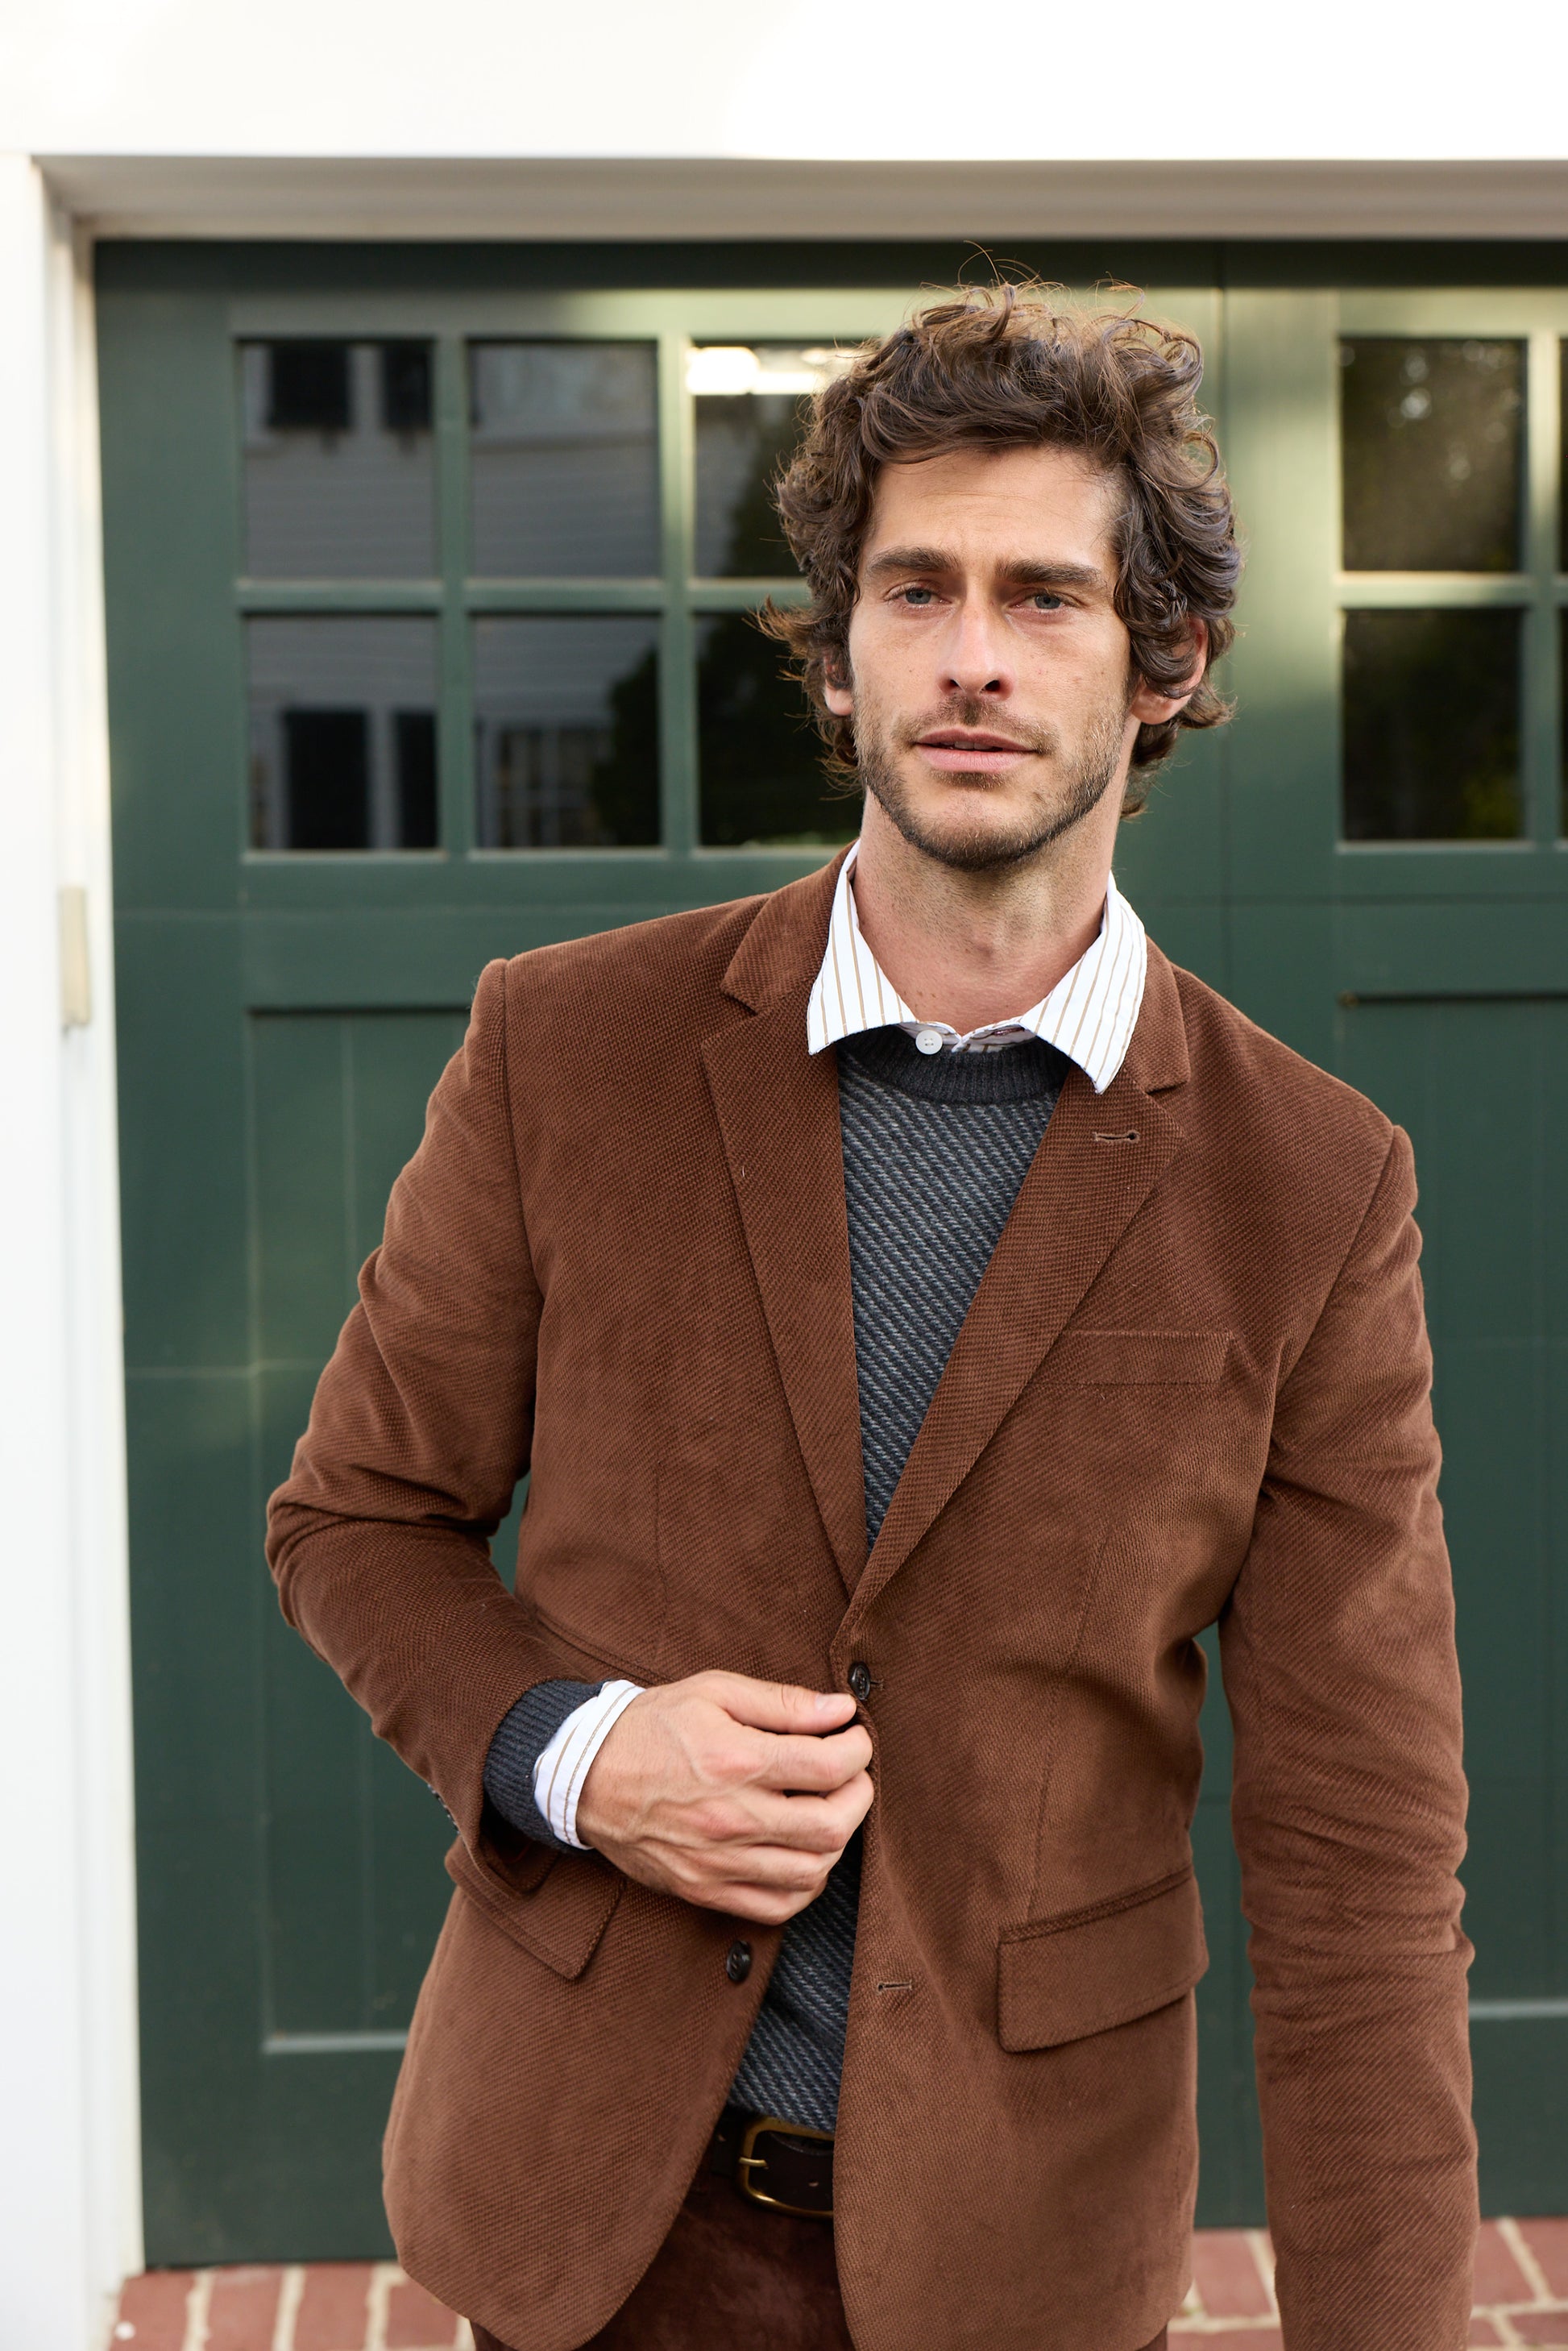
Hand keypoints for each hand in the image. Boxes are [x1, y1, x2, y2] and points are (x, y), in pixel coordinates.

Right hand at [574, 1671, 874, 1925]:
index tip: (855, 1739)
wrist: (586, 1777)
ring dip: (836, 1841)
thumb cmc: (651, 1728)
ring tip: (829, 1810)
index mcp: (735, 1761)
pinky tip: (803, 1854)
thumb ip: (782, 1703)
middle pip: (831, 1825)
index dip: (858, 1751)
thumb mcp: (714, 1692)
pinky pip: (776, 1907)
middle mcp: (731, 1818)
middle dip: (858, 1796)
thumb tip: (840, 1711)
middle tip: (852, 1775)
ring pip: (812, 1871)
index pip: (829, 1766)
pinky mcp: (704, 1890)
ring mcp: (717, 1862)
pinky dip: (805, 1886)